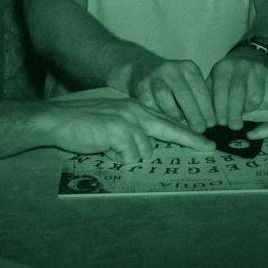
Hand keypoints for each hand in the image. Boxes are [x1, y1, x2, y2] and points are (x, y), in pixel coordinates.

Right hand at [45, 98, 213, 163]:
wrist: (57, 120)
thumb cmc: (83, 124)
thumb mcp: (113, 122)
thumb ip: (132, 130)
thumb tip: (149, 148)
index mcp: (135, 108)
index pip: (168, 121)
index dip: (189, 134)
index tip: (207, 143)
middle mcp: (135, 110)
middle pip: (170, 130)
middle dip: (189, 140)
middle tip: (210, 148)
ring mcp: (128, 119)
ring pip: (145, 151)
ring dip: (127, 156)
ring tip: (108, 147)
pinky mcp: (118, 130)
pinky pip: (129, 156)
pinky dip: (117, 159)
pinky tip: (103, 149)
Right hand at [128, 57, 215, 132]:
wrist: (147, 70)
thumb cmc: (177, 83)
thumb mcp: (191, 83)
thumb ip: (201, 97)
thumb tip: (213, 120)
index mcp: (188, 67)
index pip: (200, 89)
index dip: (207, 108)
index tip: (211, 123)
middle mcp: (171, 69)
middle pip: (184, 95)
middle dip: (194, 115)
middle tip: (200, 130)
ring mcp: (155, 78)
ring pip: (166, 100)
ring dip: (176, 116)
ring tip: (183, 126)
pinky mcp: (142, 87)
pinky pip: (152, 106)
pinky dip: (160, 116)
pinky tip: (167, 123)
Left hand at [208, 47, 267, 128]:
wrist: (252, 55)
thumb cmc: (230, 75)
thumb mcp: (215, 79)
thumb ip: (210, 96)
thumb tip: (206, 118)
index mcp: (223, 67)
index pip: (220, 90)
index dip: (220, 109)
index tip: (221, 123)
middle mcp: (241, 66)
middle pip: (238, 94)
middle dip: (234, 114)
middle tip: (234, 126)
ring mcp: (258, 69)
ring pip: (255, 98)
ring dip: (249, 109)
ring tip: (244, 109)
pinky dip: (263, 106)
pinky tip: (257, 104)